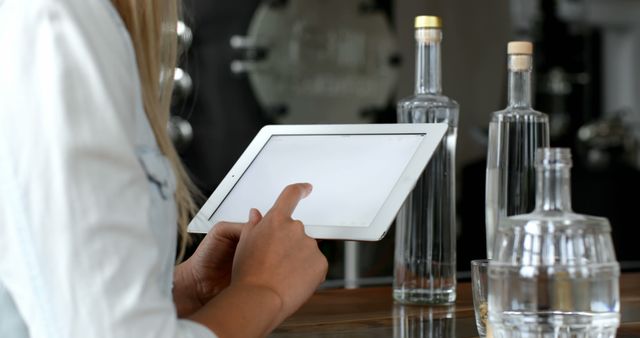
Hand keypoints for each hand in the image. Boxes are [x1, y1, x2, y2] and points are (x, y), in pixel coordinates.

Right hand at [189, 183, 328, 337]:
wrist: (259, 297)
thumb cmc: (248, 273)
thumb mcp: (244, 243)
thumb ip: (254, 225)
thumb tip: (256, 215)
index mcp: (276, 220)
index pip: (291, 196)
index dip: (300, 190)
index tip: (306, 188)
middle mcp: (295, 228)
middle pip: (296, 232)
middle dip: (288, 244)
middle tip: (274, 263)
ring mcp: (310, 245)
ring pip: (305, 250)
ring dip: (297, 259)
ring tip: (280, 276)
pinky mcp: (321, 262)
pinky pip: (315, 265)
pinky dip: (307, 272)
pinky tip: (292, 282)